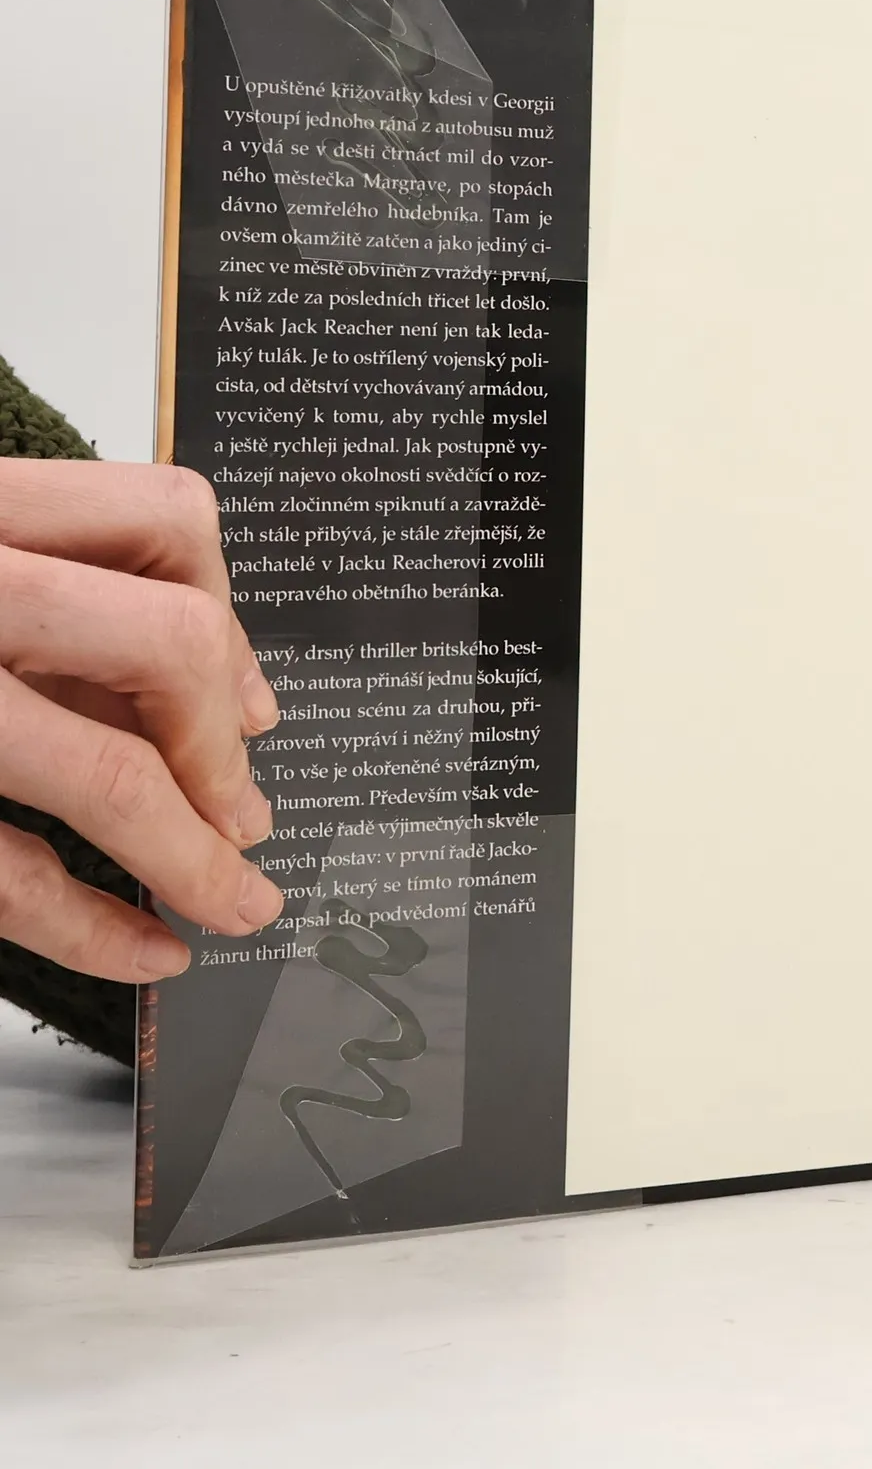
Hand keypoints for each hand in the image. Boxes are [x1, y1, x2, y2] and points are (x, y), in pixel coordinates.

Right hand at [0, 460, 281, 980]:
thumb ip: (66, 600)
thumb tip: (237, 700)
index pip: (166, 519)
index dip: (233, 616)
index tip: (250, 706)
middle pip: (166, 643)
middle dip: (222, 748)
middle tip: (245, 815)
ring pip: (98, 773)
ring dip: (192, 857)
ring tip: (233, 906)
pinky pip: (5, 872)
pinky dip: (95, 927)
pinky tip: (146, 949)